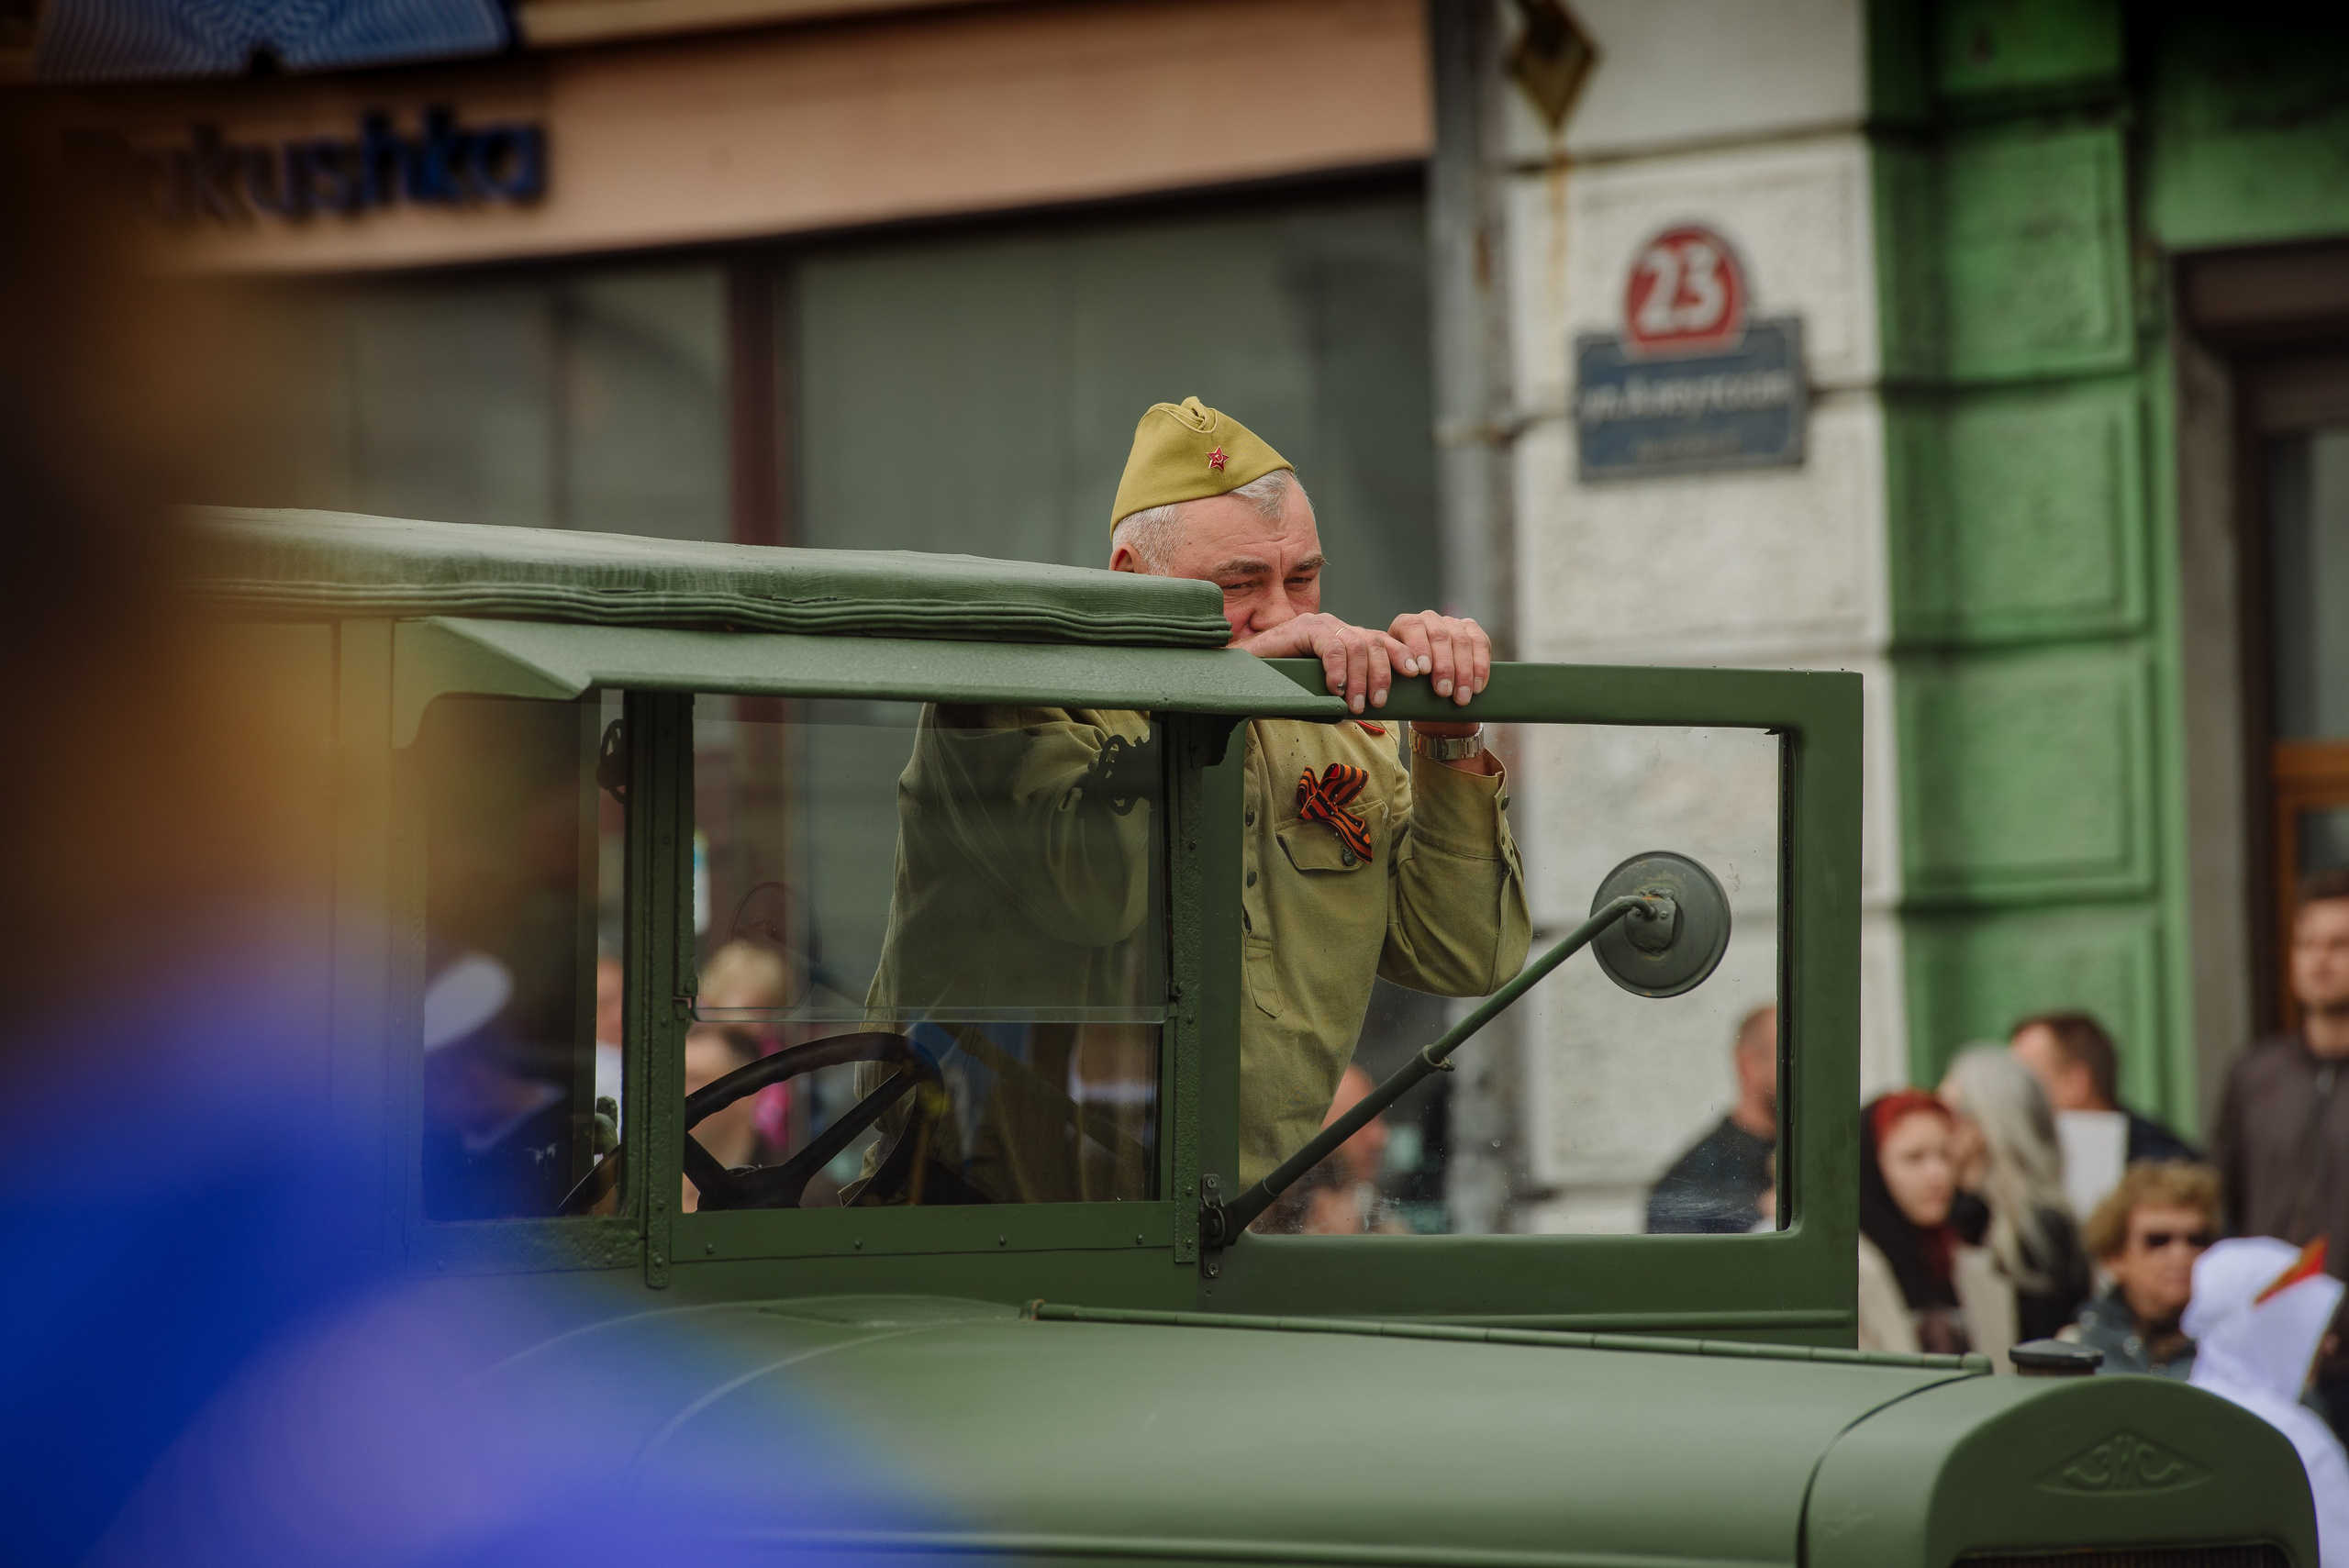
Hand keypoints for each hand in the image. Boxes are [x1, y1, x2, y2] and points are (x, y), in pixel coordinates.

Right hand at [1235, 613, 1420, 713]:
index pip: (1381, 642)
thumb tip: (1359, 715)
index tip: (1416, 676)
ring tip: (1357, 705)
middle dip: (1383, 673)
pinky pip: (1330, 645)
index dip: (1402, 655)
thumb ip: (1340, 698)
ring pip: (1356, 644)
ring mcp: (1319, 625)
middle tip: (1380, 703)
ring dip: (1361, 678)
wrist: (1240, 674)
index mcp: (1344, 638)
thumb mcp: (1318, 693)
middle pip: (1373, 642)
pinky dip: (1337, 669)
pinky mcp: (1301, 628)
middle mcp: (1335, 627)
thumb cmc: (1280, 686)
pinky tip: (1335, 689)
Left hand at [1387, 611, 1489, 707]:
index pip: (1412, 627)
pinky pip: (1480, 643)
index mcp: (1405, 624)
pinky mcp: (1472, 629)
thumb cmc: (1407, 677)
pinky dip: (1480, 667)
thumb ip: (1395, 665)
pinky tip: (1477, 686)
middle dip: (1443, 666)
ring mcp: (1452, 622)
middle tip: (1443, 691)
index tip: (1421, 671)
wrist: (1425, 678)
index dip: (1418, 647)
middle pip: (1440, 636)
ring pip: (1461, 641)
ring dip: (1463, 672)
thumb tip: (1409, 670)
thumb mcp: (1394, 670)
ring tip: (1461, 696)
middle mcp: (1429, 619)